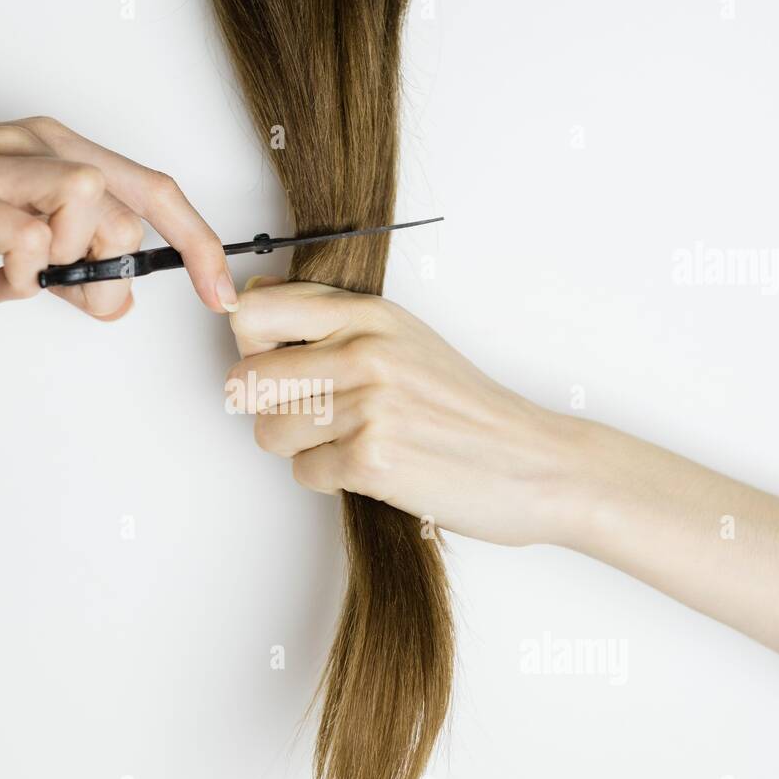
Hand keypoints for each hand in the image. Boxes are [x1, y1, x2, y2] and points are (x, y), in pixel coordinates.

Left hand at [225, 279, 588, 545]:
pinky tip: (370, 466)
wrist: (532, 462)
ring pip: (268, 432)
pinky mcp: (369, 459)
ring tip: (347, 441)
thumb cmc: (465, 407)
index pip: (253, 314)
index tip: (273, 363)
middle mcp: (363, 352)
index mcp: (367, 314)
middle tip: (312, 416)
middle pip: (246, 380)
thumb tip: (252, 300)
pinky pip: (303, 473)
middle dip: (268, 407)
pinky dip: (329, 478)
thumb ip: (332, 319)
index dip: (250, 346)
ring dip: (298, 447)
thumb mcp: (404, 338)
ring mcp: (366, 405)